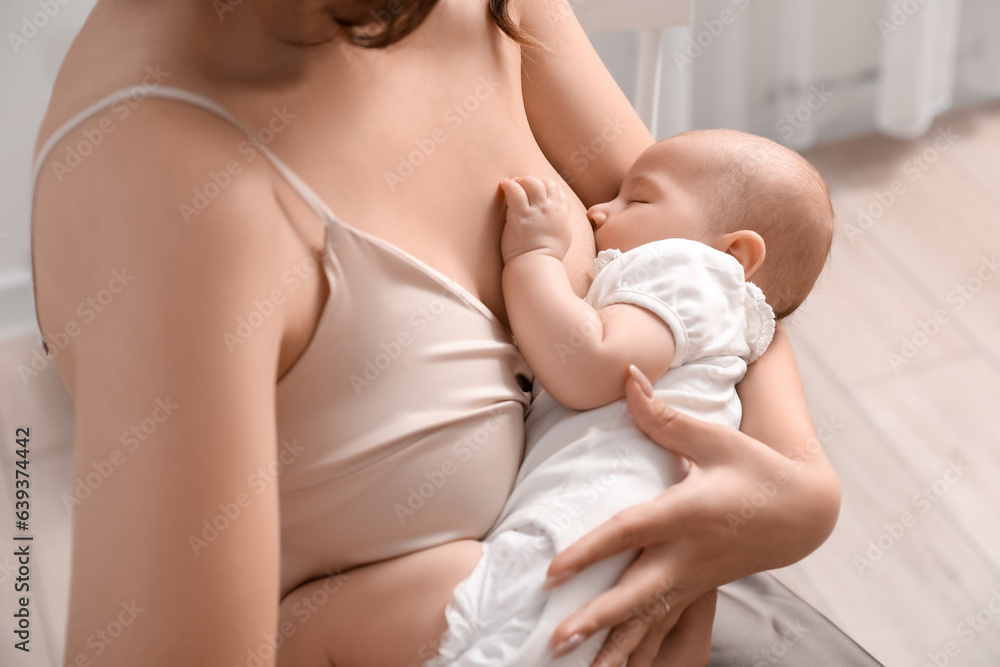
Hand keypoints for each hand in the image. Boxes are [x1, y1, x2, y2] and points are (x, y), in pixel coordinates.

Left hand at [499, 176, 572, 262]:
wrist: (536, 265)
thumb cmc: (547, 256)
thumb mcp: (563, 235)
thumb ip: (560, 221)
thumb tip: (557, 214)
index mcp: (562, 213)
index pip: (557, 189)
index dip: (546, 186)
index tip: (536, 191)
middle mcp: (551, 209)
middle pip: (545, 183)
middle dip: (533, 181)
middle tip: (522, 185)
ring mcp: (536, 211)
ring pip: (532, 183)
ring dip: (522, 181)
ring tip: (513, 184)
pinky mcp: (520, 215)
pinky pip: (515, 191)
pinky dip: (509, 185)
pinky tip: (504, 185)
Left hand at [545, 366, 837, 666]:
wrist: (805, 512)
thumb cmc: (757, 468)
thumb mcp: (715, 437)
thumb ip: (663, 415)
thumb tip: (625, 375)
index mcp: (687, 513)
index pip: (630, 533)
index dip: (590, 550)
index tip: (553, 570)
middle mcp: (688, 553)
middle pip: (636, 592)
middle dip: (597, 619)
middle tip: (558, 640)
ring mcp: (694, 578)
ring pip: (649, 620)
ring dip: (615, 646)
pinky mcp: (698, 590)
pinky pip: (665, 627)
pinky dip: (641, 650)